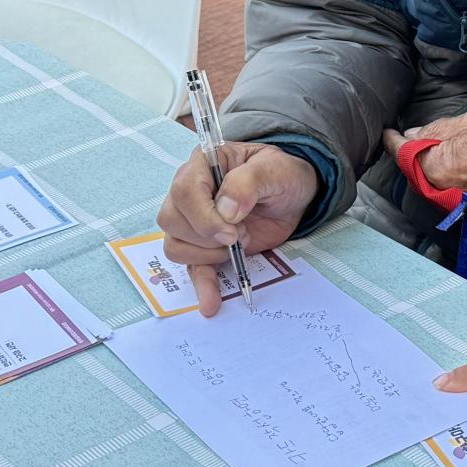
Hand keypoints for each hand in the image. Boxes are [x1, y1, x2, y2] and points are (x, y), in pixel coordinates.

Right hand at [157, 142, 319, 316]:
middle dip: (207, 236)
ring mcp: (193, 222)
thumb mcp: (274, 169)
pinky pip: (192, 269)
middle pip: (172, 220)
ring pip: (175, 245)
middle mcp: (190, 192)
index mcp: (203, 165)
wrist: (294, 195)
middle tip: (240, 234)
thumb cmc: (281, 174)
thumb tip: (225, 211)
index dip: (204, 216)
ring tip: (238, 244)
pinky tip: (212, 302)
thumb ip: (248, 182)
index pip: (184, 190)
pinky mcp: (205, 247)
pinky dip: (202, 285)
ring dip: (207, 254)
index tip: (233, 230)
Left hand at [380, 108, 466, 192]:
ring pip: (431, 181)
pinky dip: (443, 175)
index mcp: (441, 164)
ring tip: (425, 148)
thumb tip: (412, 136)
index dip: (392, 142)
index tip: (387, 132)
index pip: (404, 154)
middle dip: (408, 156)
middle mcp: (447, 187)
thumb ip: (435, 130)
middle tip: (404, 139)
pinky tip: (447, 162)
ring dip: (425, 166)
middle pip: (415, 172)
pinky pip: (449, 188)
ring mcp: (460, 197)